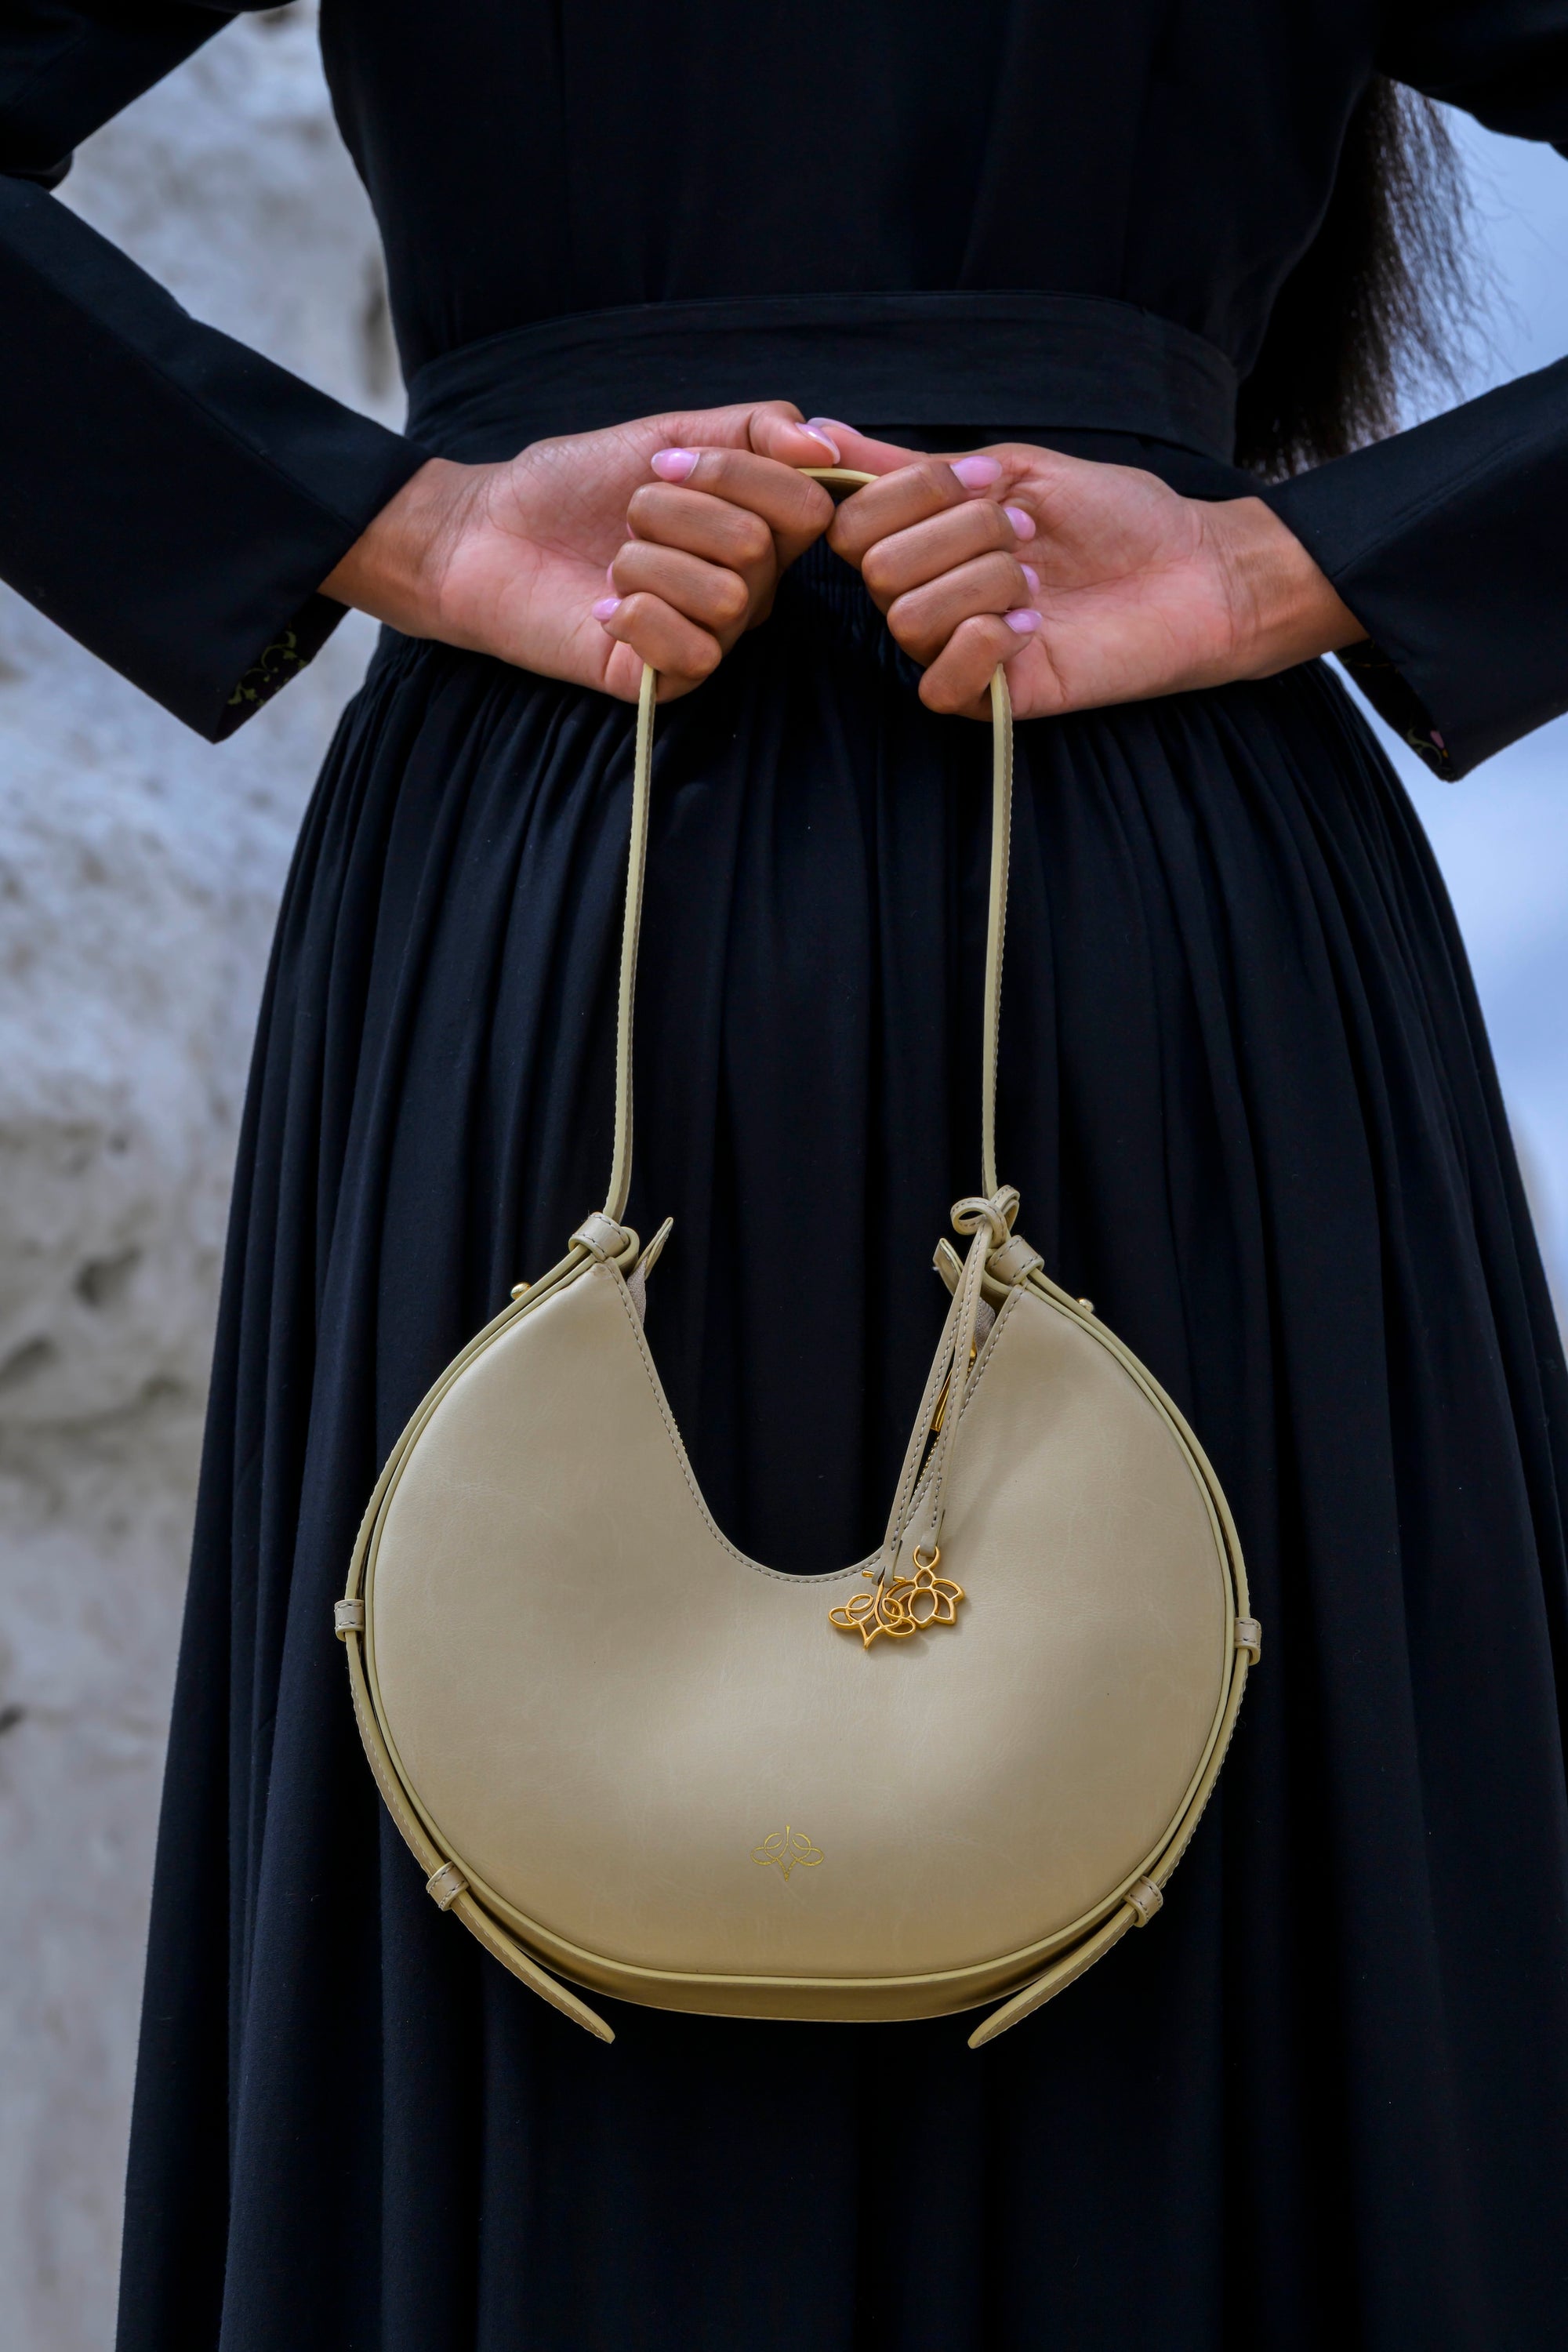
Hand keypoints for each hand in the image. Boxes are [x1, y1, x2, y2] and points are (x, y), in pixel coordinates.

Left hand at [320, 403, 838, 701]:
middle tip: (627, 517)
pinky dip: (639, 616)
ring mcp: (709, 637)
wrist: (485, 534)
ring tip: (611, 563)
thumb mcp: (668, 433)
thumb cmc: (572, 486)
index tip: (663, 465)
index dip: (736, 476)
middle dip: (675, 514)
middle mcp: (746, 588)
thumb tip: (827, 445)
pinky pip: (695, 651)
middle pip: (759, 547)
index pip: (805, 505)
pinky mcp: (668, 681)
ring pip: (727, 596)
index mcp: (757, 530)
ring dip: (647, 561)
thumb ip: (755, 429)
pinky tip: (602, 610)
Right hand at [820, 430, 1366, 719]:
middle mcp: (930, 597)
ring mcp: (958, 651)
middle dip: (959, 534)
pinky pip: (938, 684)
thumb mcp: (1014, 469)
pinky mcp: (992, 699)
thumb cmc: (1118, 518)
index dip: (912, 495)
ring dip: (983, 581)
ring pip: (907, 618)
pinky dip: (982, 645)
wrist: (1196, 571)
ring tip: (1039, 581)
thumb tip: (823, 431)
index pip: (854, 524)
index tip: (991, 486)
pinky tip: (1034, 627)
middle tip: (1028, 536)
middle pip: (877, 569)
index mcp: (926, 541)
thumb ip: (918, 466)